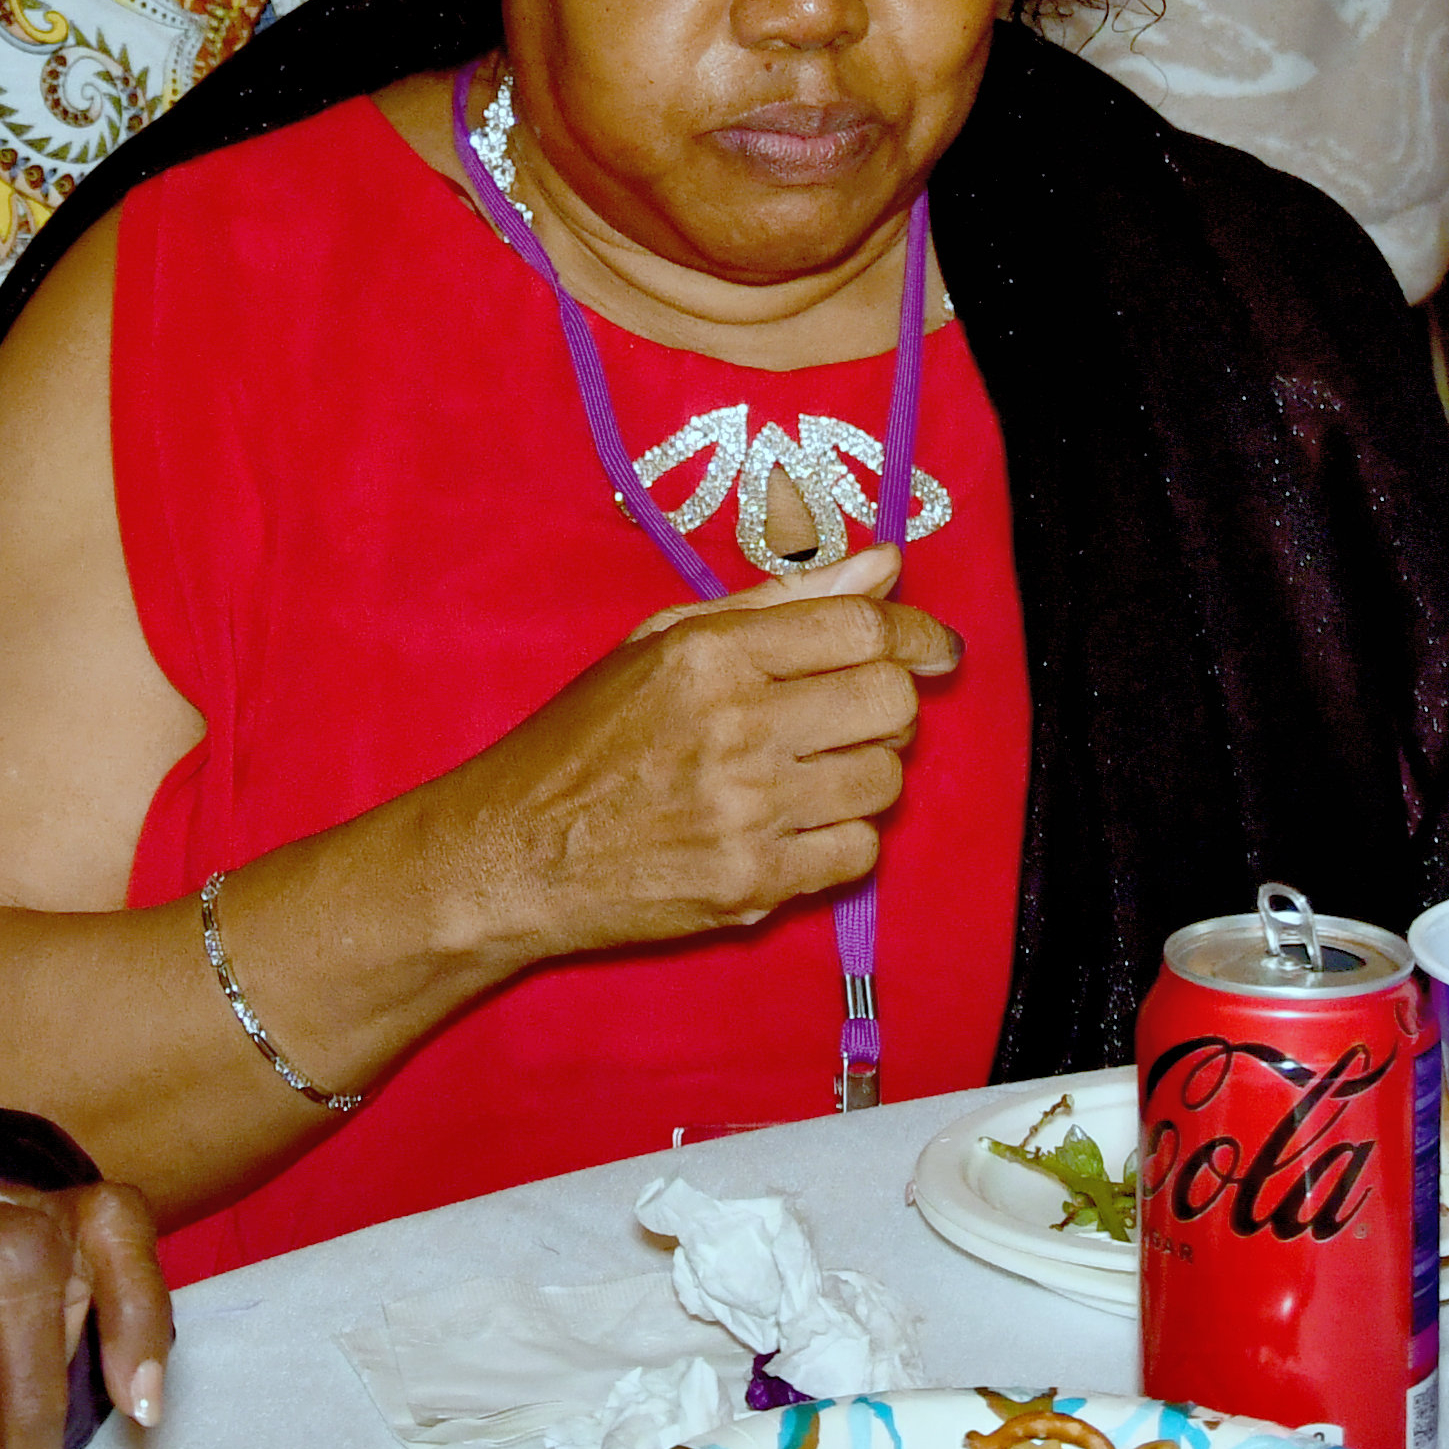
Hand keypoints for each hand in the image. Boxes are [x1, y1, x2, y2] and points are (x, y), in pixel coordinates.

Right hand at [429, 542, 961, 964]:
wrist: (514, 853)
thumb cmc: (587, 738)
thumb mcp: (663, 643)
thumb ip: (782, 602)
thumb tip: (887, 564)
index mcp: (710, 654)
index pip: (860, 626)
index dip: (917, 632)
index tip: (934, 647)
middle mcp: (735, 727)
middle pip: (891, 702)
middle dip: (891, 704)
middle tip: (855, 713)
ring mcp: (747, 812)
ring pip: (884, 780)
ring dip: (864, 772)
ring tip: (811, 771)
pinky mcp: (753, 884)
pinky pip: (858, 853)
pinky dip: (841, 838)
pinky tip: (793, 824)